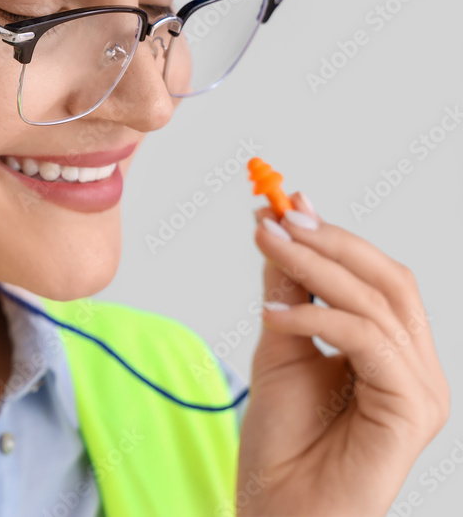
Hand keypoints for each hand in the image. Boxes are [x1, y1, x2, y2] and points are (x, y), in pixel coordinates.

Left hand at [235, 192, 450, 515]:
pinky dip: (319, 316)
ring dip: (316, 266)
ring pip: (378, 302)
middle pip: (387, 280)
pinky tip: (272, 313)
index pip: (375, 276)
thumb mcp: (279, 347)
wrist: (278, 510)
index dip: (334, 235)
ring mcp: (421, 389)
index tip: (285, 203)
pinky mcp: (411, 409)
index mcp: (392, 350)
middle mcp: (417, 366)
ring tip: (267, 245)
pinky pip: (368, 341)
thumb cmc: (282, 441)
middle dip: (328, 240)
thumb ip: (288, 291)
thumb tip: (280, 226)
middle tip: (277, 215)